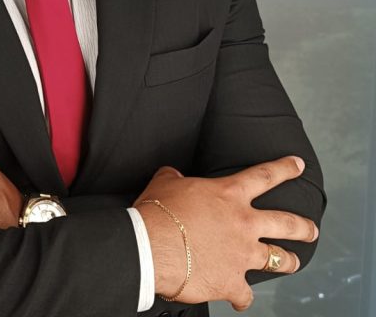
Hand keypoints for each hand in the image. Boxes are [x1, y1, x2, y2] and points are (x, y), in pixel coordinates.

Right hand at [134, 156, 318, 310]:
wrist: (152, 245)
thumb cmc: (157, 211)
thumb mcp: (165, 181)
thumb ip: (176, 177)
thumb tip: (174, 175)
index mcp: (228, 194)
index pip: (264, 175)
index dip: (284, 168)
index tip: (297, 165)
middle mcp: (243, 223)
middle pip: (286, 223)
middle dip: (304, 226)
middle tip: (312, 229)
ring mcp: (242, 254)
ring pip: (279, 259)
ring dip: (289, 261)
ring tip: (294, 262)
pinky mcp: (232, 282)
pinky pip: (245, 295)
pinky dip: (242, 297)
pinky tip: (239, 299)